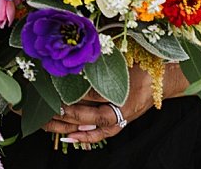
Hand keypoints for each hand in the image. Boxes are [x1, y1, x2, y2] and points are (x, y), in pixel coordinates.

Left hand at [41, 66, 156, 145]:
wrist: (160, 81)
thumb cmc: (140, 68)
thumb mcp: (119, 63)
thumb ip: (98, 66)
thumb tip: (74, 67)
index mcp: (117, 93)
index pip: (86, 96)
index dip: (67, 94)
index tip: (49, 91)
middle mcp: (116, 110)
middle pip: (83, 113)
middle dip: (60, 111)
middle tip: (40, 107)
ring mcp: (117, 120)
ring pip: (87, 126)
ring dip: (65, 126)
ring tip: (45, 123)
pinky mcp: (117, 124)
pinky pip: (98, 134)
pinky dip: (84, 137)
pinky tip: (69, 137)